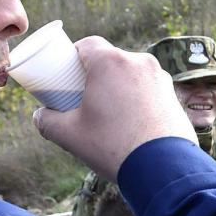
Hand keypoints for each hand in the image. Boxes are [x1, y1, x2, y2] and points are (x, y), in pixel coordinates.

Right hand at [31, 37, 195, 178]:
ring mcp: (161, 78)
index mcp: (110, 62)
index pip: (87, 44)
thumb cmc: (113, 147)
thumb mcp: (70, 135)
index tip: (69, 74)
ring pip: (132, 75)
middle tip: (87, 96)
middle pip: (111, 60)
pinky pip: (150, 90)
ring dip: (120, 87)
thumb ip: (47, 121)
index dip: (75, 56)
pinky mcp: (174, 96)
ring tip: (112, 114)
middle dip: (97, 74)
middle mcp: (139, 62)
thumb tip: (40, 116)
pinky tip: (133, 122)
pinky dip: (139, 99)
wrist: (163, 170)